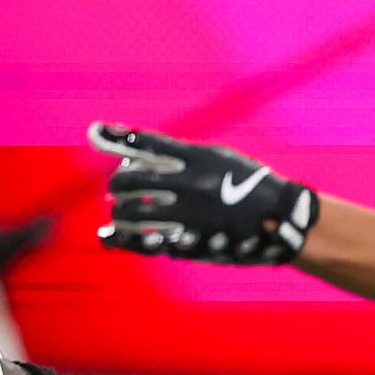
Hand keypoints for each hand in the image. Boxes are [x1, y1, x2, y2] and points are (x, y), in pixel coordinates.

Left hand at [90, 124, 319, 267]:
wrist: (280, 220)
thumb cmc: (247, 183)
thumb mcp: (217, 157)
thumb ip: (180, 153)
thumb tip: (139, 148)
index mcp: (198, 158)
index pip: (149, 143)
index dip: (119, 137)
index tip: (94, 130)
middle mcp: (190, 185)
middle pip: (133, 180)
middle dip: (119, 183)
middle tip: (118, 187)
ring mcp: (187, 216)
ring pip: (133, 213)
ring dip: (120, 212)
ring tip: (118, 213)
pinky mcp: (188, 243)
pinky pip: (146, 241)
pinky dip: (123, 238)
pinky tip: (108, 235)